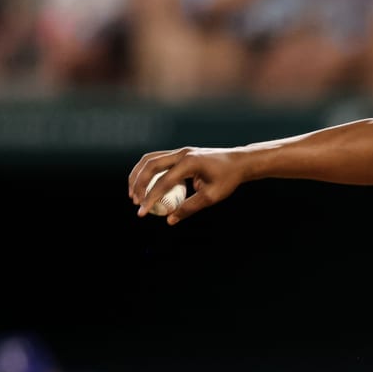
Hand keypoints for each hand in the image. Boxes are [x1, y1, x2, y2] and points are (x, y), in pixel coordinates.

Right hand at [129, 146, 250, 224]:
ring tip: (133, 193)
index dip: (151, 198)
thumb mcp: (211, 197)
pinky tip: (144, 185)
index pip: (164, 181)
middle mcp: (182, 153)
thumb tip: (170, 220)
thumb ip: (189, 207)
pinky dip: (147, 172)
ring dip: (138, 175)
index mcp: (190, 163)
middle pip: (151, 166)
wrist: (238, 162)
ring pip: (150, 159)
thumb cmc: (228, 180)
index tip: (143, 212)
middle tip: (135, 202)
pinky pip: (157, 160)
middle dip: (139, 184)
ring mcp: (180, 151)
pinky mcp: (179, 154)